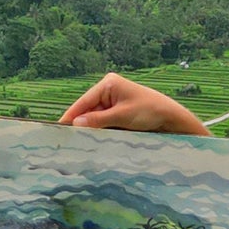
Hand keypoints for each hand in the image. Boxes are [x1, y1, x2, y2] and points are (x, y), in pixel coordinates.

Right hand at [59, 73, 208, 134]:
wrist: (172, 118)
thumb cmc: (150, 111)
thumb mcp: (122, 116)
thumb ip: (98, 120)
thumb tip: (75, 123)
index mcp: (108, 84)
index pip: (83, 102)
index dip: (70, 116)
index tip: (57, 129)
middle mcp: (108, 91)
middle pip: (87, 110)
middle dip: (79, 125)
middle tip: (65, 142)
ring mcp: (113, 102)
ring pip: (94, 118)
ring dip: (89, 130)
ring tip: (76, 144)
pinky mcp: (118, 113)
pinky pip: (103, 123)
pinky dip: (99, 131)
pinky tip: (91, 142)